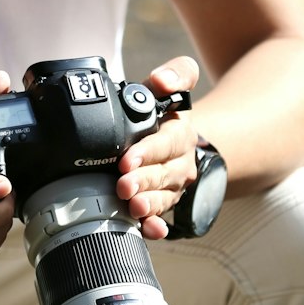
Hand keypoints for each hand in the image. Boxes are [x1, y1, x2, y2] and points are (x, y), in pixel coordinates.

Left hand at [115, 55, 199, 239]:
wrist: (173, 138)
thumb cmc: (165, 110)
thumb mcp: (174, 86)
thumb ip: (176, 74)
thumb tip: (164, 79)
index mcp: (180, 134)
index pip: (167, 143)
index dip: (148, 151)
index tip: (127, 158)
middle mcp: (180, 163)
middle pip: (164, 175)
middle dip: (143, 181)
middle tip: (123, 185)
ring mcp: (173, 187)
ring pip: (163, 198)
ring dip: (149, 205)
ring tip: (133, 207)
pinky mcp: (163, 203)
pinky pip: (163, 218)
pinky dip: (156, 227)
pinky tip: (148, 230)